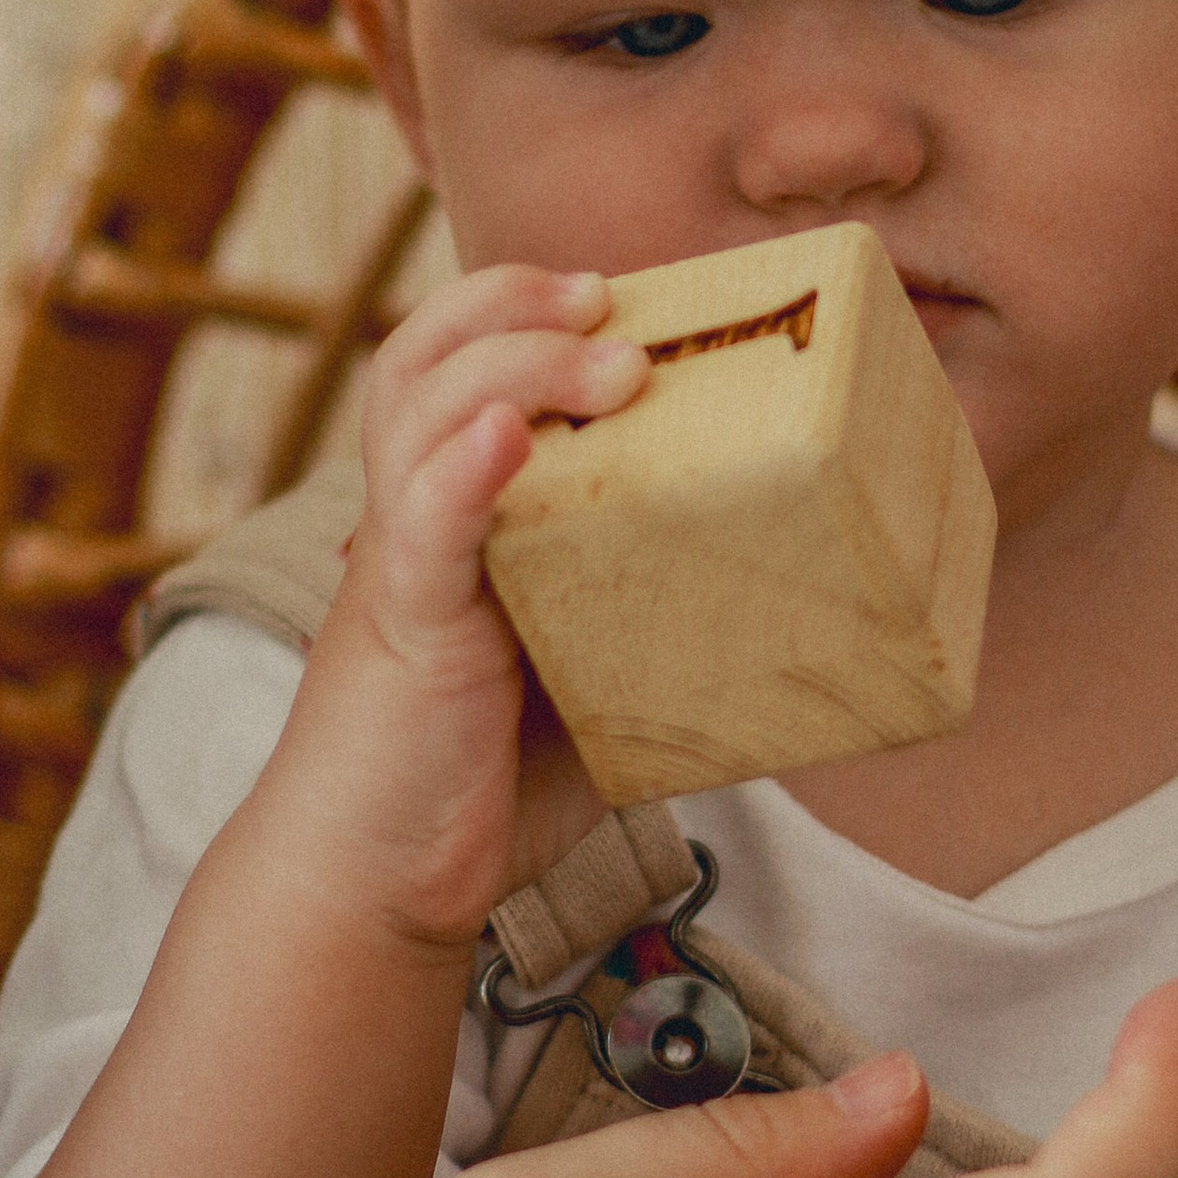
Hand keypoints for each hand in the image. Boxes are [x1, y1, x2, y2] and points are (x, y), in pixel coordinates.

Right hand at [257, 262, 651, 963]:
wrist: (378, 882)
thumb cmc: (480, 776)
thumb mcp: (586, 672)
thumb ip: (655, 626)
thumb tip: (799, 621)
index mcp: (454, 512)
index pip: (459, 365)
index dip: (518, 307)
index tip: (616, 295)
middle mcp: (415, 517)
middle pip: (421, 357)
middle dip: (510, 304)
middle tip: (608, 300)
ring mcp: (400, 566)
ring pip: (417, 414)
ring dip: (512, 366)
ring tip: (601, 357)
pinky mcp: (404, 630)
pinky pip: (421, 528)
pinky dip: (463, 473)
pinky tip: (504, 440)